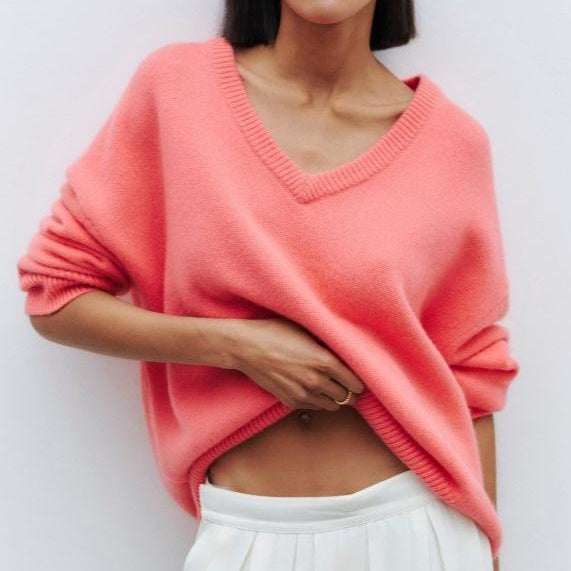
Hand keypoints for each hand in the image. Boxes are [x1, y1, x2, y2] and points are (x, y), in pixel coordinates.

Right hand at [229, 316, 365, 410]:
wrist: (246, 347)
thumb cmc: (274, 332)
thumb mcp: (306, 330)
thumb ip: (328, 343)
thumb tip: (345, 349)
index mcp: (325, 362)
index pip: (356, 383)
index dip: (359, 381)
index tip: (358, 377)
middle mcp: (316, 382)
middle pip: (347, 398)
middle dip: (350, 391)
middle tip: (348, 384)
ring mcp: (303, 395)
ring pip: (333, 406)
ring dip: (335, 398)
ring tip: (333, 387)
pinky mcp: (290, 402)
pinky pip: (315, 408)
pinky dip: (319, 401)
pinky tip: (315, 389)